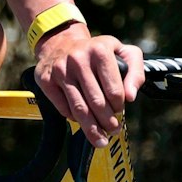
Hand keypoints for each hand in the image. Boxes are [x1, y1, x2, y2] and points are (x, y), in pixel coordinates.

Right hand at [35, 26, 145, 145]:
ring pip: (79, 109)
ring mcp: (60, 70)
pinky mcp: (46, 80)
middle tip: (113, 131)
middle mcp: (78, 59)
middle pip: (96, 103)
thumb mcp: (123, 52)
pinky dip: (74, 118)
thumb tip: (131, 97)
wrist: (61, 42)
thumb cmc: (97, 51)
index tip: (119, 110)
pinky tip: (81, 121)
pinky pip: (63, 108)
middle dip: (107, 122)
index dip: (119, 106)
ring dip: (92, 129)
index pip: (114, 90)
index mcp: (100, 51)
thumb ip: (135, 72)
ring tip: (101, 140)